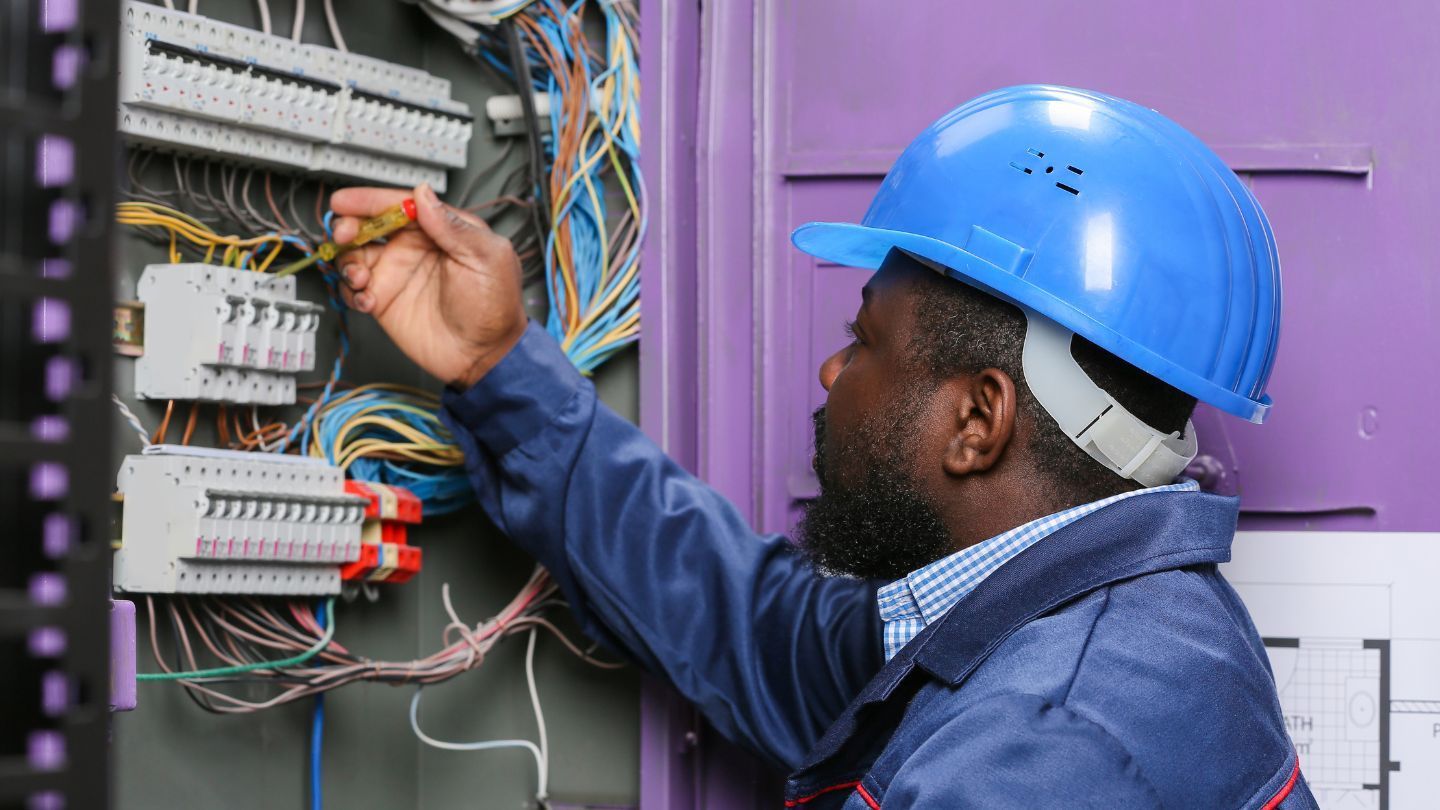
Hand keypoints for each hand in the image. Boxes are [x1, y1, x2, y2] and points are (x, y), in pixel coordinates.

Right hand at [330, 184, 526, 388]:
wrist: (484, 356)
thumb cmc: (496, 307)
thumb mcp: (486, 258)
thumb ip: (453, 226)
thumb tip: (424, 195)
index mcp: (440, 231)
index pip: (400, 205)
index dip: (370, 200)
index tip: (346, 201)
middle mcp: (414, 249)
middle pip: (369, 225)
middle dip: (349, 226)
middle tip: (345, 235)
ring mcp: (397, 274)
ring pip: (355, 255)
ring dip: (347, 261)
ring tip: (360, 278)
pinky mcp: (384, 301)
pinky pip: (353, 289)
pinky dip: (350, 291)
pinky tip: (366, 299)